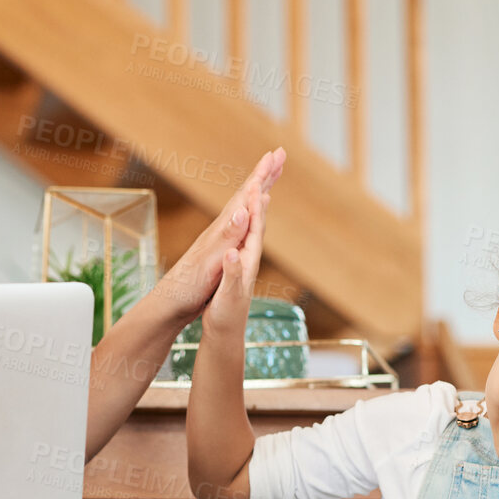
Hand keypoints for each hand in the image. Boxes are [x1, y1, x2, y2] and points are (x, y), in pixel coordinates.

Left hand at [152, 148, 285, 320]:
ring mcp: (222, 237)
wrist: (172, 301)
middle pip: (246, 194)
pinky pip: (242, 221)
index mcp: (223, 229)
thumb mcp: (211, 262)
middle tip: (280, 154)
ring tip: (271, 175)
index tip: (277, 154)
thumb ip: (228, 237)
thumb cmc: (190, 285)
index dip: (262, 174)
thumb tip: (243, 210)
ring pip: (245, 205)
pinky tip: (253, 210)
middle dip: (264, 174)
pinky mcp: (221, 248)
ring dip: (259, 188)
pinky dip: (252, 210)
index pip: (246, 195)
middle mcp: (222, 229)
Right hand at [201, 188, 269, 337]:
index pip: (254, 227)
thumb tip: (233, 253)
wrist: (227, 334)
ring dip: (258, 201)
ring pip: (256, 224)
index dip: (254, 205)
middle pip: (261, 218)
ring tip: (263, 182)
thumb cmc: (225, 316)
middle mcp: (251, 256)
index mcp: (248, 260)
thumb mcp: (227, 296)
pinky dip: (249, 219)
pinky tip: (249, 215)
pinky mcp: (238, 263)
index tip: (255, 182)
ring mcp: (246, 259)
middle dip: (264, 191)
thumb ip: (231, 273)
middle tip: (272, 165)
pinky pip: (247, 233)